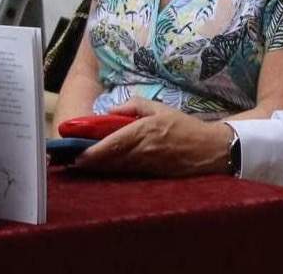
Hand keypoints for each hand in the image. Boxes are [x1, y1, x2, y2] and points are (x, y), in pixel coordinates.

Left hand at [73, 98, 232, 176]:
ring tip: (83, 164)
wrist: (210, 150)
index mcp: (143, 132)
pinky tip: (104, 167)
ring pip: (116, 168)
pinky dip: (113, 170)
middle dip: (90, 162)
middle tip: (72, 160)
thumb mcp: (158, 107)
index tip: (76, 154)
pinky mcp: (151, 175)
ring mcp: (147, 166)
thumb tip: (109, 111)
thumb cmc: (183, 125)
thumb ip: (132, 106)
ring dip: (99, 167)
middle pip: (110, 160)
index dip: (92, 152)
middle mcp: (142, 152)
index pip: (112, 144)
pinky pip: (127, 173)